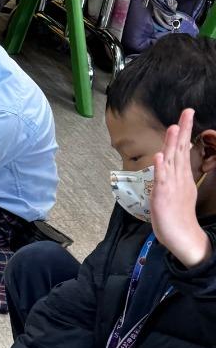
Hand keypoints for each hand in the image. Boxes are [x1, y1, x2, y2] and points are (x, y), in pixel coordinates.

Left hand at [151, 108, 212, 266]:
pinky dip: (160, 167)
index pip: (183, 149)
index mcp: (182, 176)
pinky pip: (161, 180)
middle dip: (183, 130)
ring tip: (174, 127)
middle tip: (187, 111)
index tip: (186, 115)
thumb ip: (173, 176)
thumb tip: (168, 161)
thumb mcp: (176, 191)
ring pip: (172, 161)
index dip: (184, 132)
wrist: (183, 236)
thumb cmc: (176, 216)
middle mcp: (178, 178)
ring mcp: (171, 186)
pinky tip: (159, 156)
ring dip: (171, 144)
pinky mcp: (163, 196)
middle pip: (181, 150)